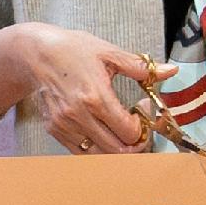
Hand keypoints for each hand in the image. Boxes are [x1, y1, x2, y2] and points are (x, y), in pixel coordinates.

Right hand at [15, 25, 162, 155]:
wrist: (35, 53)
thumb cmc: (72, 49)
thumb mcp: (108, 53)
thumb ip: (141, 67)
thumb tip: (170, 71)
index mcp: (96, 97)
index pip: (129, 132)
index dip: (143, 126)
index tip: (142, 111)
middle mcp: (79, 116)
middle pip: (117, 149)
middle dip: (134, 142)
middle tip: (137, 126)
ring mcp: (65, 125)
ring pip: (99, 155)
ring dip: (115, 147)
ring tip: (120, 131)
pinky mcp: (55, 130)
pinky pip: (80, 152)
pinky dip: (95, 147)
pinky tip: (101, 130)